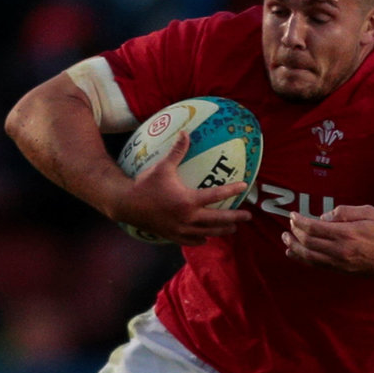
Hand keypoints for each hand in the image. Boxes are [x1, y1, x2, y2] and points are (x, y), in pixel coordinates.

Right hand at [114, 132, 251, 244]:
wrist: (125, 204)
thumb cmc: (145, 185)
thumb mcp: (162, 167)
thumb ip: (177, 151)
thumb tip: (186, 132)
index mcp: (188, 201)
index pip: (216, 195)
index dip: (232, 190)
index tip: (244, 186)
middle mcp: (187, 218)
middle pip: (218, 220)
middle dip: (235, 218)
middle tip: (248, 216)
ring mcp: (181, 229)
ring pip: (207, 232)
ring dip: (222, 230)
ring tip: (233, 228)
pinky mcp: (172, 235)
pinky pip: (191, 240)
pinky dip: (200, 239)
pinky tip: (206, 238)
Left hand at [283, 206, 373, 273]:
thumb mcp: (367, 211)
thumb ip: (343, 212)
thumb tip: (323, 217)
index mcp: (346, 233)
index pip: (313, 227)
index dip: (299, 221)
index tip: (293, 215)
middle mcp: (341, 250)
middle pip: (308, 242)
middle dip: (294, 233)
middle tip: (288, 227)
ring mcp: (341, 263)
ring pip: (310, 257)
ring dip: (294, 248)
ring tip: (286, 241)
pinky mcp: (343, 271)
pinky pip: (318, 265)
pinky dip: (304, 260)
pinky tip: (296, 254)